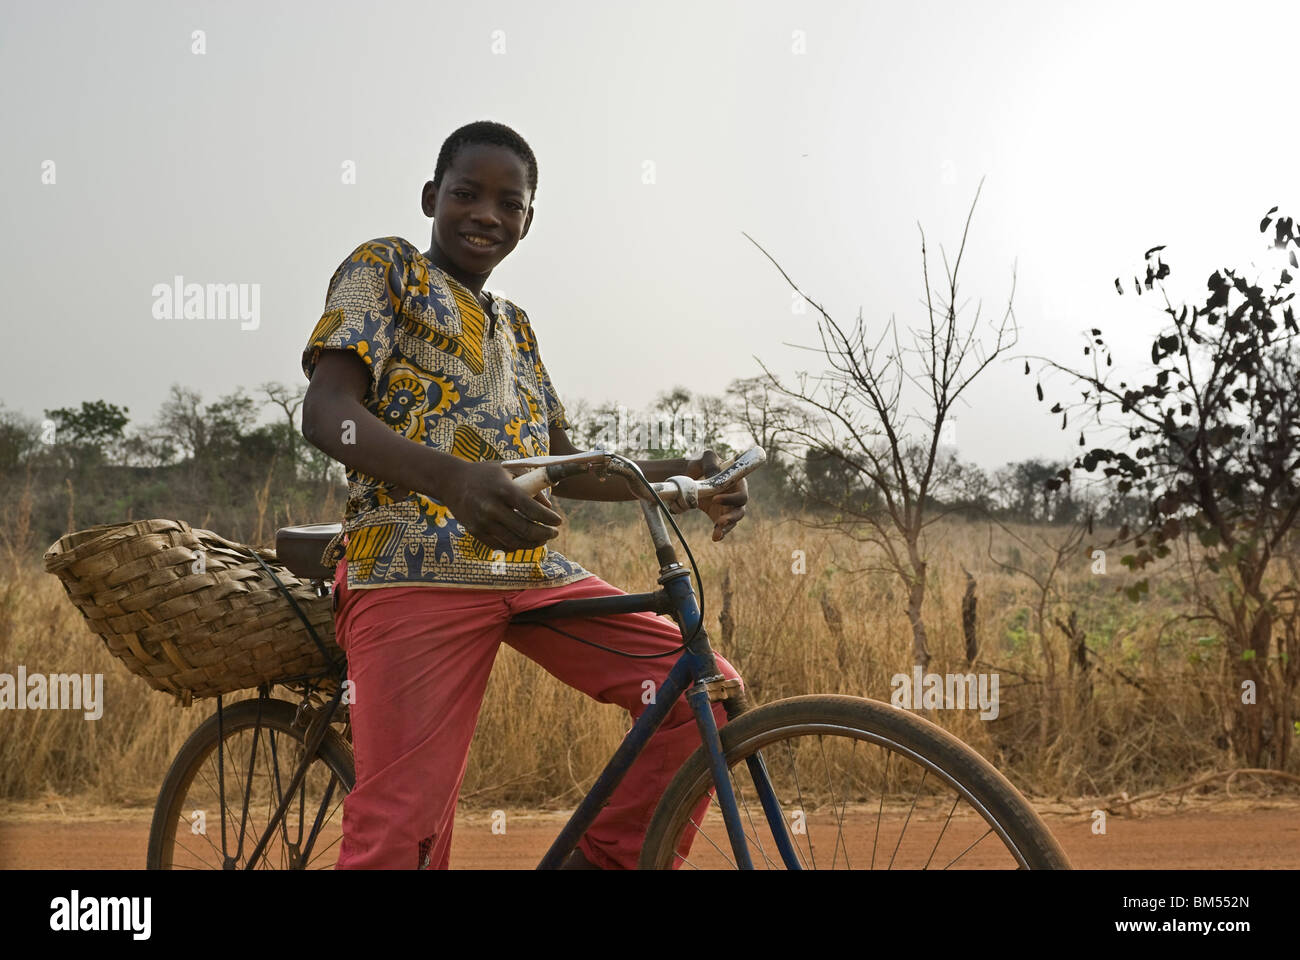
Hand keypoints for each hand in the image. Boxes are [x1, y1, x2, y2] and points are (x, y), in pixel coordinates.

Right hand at [435, 460, 563, 552]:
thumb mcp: (509, 470)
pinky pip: (499, 546)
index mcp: (504, 489)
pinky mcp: (475, 531)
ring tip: (542, 539)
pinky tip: (524, 542)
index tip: (558, 522)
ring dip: (532, 543)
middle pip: (526, 529)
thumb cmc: (486, 474)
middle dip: (545, 534)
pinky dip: (515, 546)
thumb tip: (548, 507)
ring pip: (514, 542)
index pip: (532, 510)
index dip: (549, 519)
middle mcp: (492, 507)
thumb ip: (531, 485)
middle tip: (554, 533)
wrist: (451, 481)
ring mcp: (482, 521)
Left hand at [688, 449, 747, 541]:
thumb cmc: (701, 463)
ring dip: (727, 528)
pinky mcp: (719, 516)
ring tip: (717, 534)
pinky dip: (720, 533)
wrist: (689, 475)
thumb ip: (711, 465)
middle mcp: (735, 495)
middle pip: (740, 510)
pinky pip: (723, 527)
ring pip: (733, 520)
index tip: (715, 499)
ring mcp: (728, 507)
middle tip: (720, 521)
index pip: (741, 493)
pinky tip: (715, 538)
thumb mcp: (705, 458)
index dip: (732, 499)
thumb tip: (714, 477)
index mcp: (737, 482)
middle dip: (732, 517)